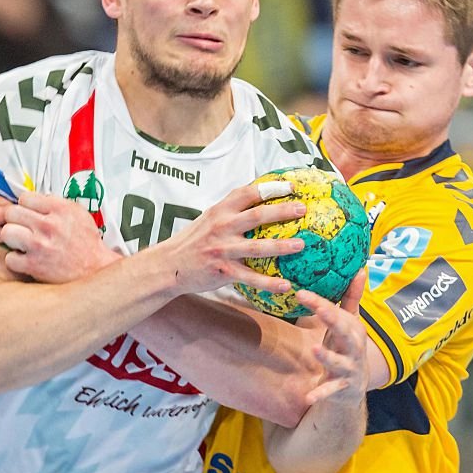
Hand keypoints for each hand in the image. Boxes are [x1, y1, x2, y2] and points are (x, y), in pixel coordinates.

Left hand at [2, 191, 117, 282]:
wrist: (96, 270)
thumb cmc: (86, 243)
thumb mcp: (77, 213)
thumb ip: (55, 204)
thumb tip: (33, 200)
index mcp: (60, 209)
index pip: (25, 198)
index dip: (26, 207)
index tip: (30, 214)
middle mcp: (49, 225)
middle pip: (11, 213)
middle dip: (15, 221)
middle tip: (23, 229)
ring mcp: (40, 246)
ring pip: (7, 232)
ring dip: (12, 239)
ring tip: (22, 244)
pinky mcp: (35, 266)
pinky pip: (10, 258)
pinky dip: (16, 261)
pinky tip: (26, 260)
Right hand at [158, 181, 306, 295]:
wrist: (169, 265)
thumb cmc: (193, 241)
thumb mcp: (209, 218)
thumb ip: (231, 211)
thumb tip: (259, 201)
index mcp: (220, 211)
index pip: (248, 193)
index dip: (271, 188)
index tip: (292, 187)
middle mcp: (222, 227)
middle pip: (257, 216)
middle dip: (282, 212)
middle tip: (303, 209)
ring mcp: (223, 250)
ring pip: (257, 248)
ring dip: (281, 246)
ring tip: (301, 245)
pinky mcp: (224, 271)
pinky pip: (251, 278)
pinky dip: (269, 283)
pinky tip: (286, 285)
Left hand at [296, 270, 367, 406]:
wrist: (352, 389)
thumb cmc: (346, 349)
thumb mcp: (349, 324)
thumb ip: (351, 298)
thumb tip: (360, 269)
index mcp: (353, 330)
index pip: (337, 313)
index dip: (321, 302)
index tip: (301, 292)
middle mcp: (354, 347)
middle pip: (345, 332)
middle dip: (332, 320)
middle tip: (318, 309)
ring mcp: (349, 368)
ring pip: (339, 362)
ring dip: (327, 357)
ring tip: (315, 350)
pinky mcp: (342, 387)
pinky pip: (330, 391)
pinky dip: (320, 394)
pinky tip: (308, 397)